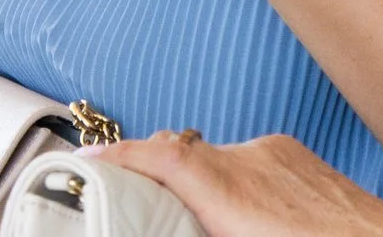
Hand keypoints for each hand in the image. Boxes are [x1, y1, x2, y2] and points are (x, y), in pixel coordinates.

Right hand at [87, 133, 382, 236]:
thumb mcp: (239, 236)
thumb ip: (199, 223)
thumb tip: (166, 222)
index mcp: (233, 193)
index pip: (163, 157)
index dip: (116, 156)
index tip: (84, 161)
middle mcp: (251, 162)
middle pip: (181, 154)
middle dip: (152, 174)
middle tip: (126, 198)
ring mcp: (277, 154)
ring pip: (215, 158)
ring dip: (197, 182)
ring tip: (192, 216)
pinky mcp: (297, 154)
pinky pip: (247, 159)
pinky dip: (231, 180)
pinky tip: (243, 213)